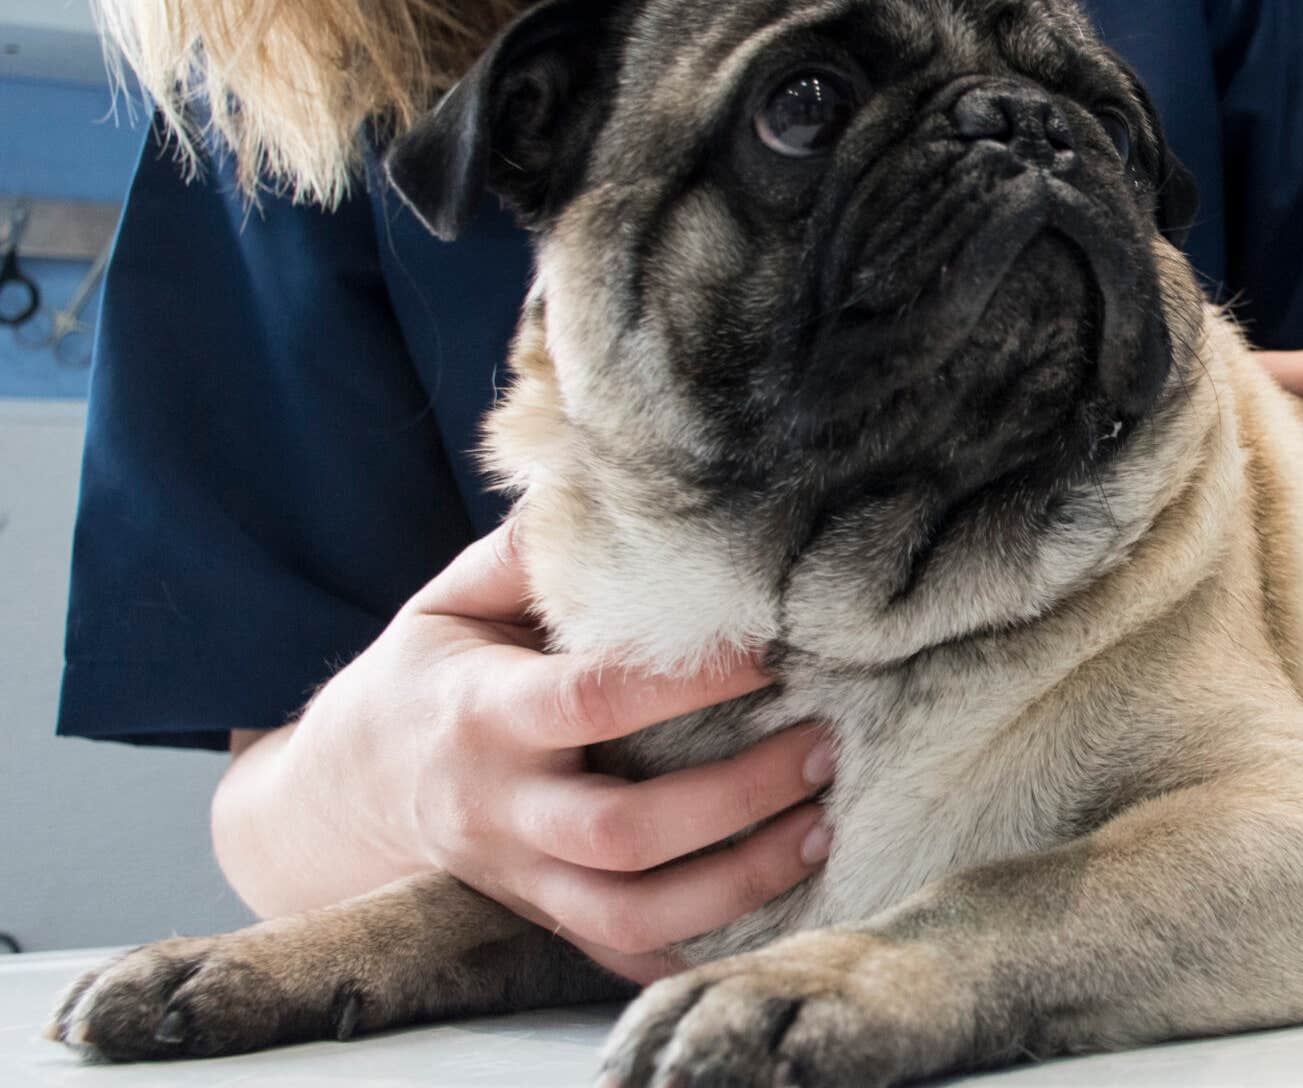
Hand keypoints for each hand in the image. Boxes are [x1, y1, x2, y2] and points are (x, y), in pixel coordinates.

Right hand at [219, 522, 833, 982]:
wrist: (344, 796)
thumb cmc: (424, 678)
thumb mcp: (449, 603)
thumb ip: (525, 552)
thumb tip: (593, 481)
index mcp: (481, 715)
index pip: (594, 700)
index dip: (687, 680)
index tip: (772, 649)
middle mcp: (503, 810)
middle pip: (624, 831)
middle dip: (737, 796)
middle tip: (824, 745)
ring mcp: (523, 879)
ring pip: (632, 912)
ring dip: (739, 881)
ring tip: (823, 828)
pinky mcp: (545, 921)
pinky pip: (626, 955)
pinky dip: (703, 944)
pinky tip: (778, 901)